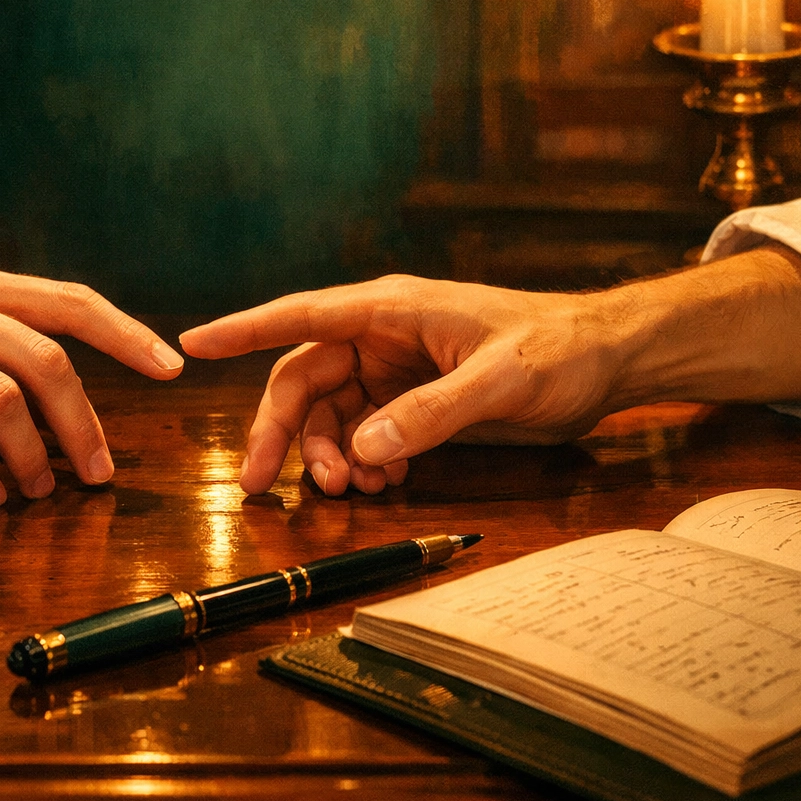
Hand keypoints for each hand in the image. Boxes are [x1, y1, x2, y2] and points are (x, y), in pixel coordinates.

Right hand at [179, 246, 800, 496]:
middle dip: (281, 433)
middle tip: (260, 486)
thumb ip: (429, 415)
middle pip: (304, 381)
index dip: (242, 330)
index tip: (190, 344)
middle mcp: (383, 335)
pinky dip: (365, 460)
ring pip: (332, 414)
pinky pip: (368, 432)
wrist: (611, 359)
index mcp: (391, 310)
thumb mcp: (499, 380)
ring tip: (350, 491)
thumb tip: (363, 451)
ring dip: (328, 454)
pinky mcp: (416, 398)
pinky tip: (382, 484)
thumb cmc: (560, 349)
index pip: (300, 316)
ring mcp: (397, 368)